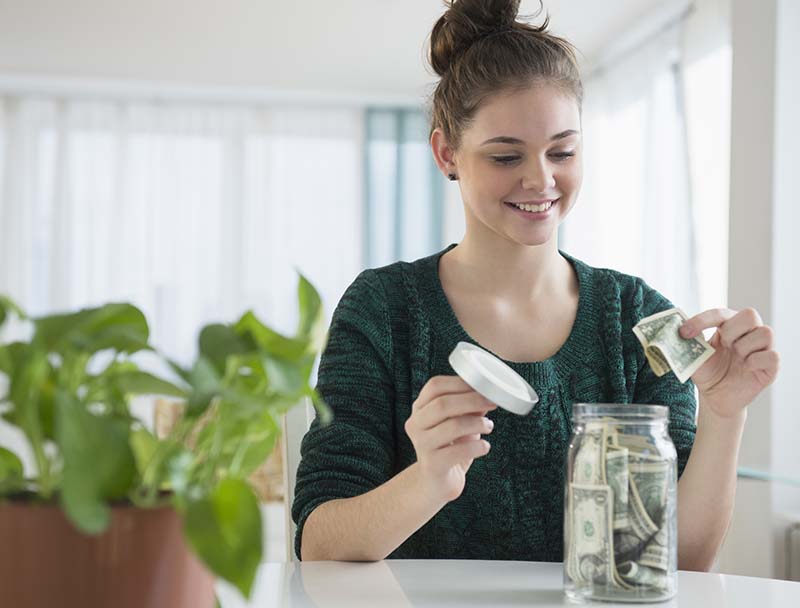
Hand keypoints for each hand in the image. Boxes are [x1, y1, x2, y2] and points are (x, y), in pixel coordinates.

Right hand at [405, 375, 495, 502]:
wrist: (436, 483)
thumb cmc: (450, 447)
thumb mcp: (458, 423)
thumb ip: (468, 408)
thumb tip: (487, 393)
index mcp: (419, 409)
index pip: (435, 386)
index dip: (460, 383)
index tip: (483, 386)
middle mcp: (415, 424)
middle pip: (442, 404)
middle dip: (472, 401)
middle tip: (492, 403)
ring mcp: (421, 445)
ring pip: (452, 426)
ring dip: (477, 423)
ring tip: (489, 426)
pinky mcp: (432, 465)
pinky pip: (459, 451)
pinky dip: (477, 446)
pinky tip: (485, 447)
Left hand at [680, 307, 778, 417]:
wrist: (715, 398)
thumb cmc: (707, 373)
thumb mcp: (693, 356)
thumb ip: (687, 342)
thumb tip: (673, 327)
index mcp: (728, 326)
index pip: (720, 313)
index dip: (702, 320)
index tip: (684, 332)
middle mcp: (747, 334)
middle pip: (750, 314)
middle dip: (732, 329)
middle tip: (722, 344)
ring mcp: (761, 349)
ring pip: (765, 332)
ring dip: (744, 345)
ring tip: (735, 358)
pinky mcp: (770, 367)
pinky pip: (772, 355)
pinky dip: (757, 360)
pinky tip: (746, 367)